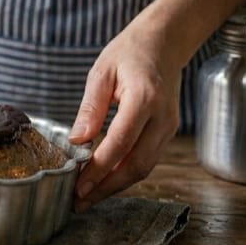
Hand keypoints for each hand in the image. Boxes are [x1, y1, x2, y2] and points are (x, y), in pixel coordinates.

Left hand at [68, 24, 182, 211]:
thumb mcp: (101, 72)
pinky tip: (104, 179)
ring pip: (145, 167)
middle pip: (137, 165)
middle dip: (107, 187)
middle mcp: (162, 118)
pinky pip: (147, 159)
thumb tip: (76, 140)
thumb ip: (90, 108)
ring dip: (116, 185)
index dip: (99, 169)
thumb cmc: (129, 52)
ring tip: (87, 197)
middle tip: (79, 202)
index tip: (78, 186)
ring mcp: (169, 127)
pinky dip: (125, 173)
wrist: (165, 42)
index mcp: (144, 99)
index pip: (120, 144)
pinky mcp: (168, 131)